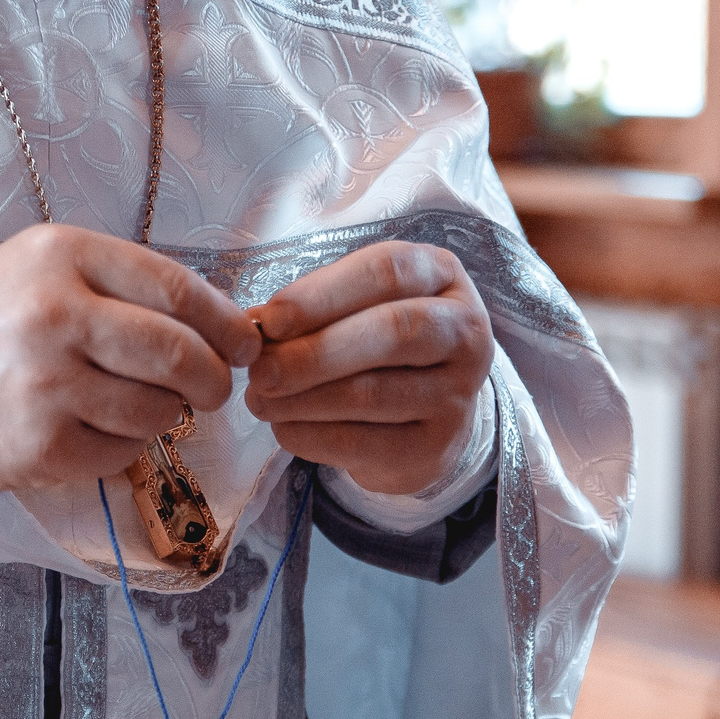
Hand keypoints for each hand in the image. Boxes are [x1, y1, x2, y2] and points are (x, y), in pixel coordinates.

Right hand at [0, 222, 260, 491]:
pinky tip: (93, 427)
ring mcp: (47, 387)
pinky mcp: (43, 447)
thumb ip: (126, 284)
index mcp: (62, 257)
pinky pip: (122, 451)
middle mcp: (55, 316)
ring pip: (158, 409)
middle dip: (213, 377)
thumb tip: (221, 324)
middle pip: (178, 354)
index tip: (244, 343)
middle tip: (215, 387)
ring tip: (137, 402)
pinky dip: (124, 444)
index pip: (177, 290)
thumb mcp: (46, 269)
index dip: (225, 323)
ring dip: (166, 413)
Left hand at [244, 241, 493, 496]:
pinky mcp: (436, 446)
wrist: (424, 415)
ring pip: (374, 394)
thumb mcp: (356, 306)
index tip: (270, 319)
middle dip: (315, 352)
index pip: (388, 271)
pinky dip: (312, 436)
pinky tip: (282, 428)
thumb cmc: (379, 344)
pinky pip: (364, 443)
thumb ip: (314, 308)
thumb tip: (255, 325)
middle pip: (393, 332)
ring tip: (259, 400)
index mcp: (441, 275)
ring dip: (303, 400)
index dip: (323, 294)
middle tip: (260, 370)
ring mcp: (458, 393)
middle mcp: (464, 330)